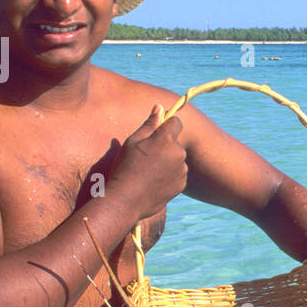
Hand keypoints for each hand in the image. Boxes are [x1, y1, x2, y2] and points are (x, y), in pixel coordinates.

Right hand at [105, 105, 187, 220]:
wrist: (126, 200)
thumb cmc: (125, 168)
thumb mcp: (133, 142)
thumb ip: (149, 124)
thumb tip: (159, 107)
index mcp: (166, 139)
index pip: (176, 122)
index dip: (166, 126)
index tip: (156, 134)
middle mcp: (179, 153)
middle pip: (175, 142)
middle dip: (165, 146)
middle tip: (146, 157)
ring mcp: (182, 170)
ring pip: (177, 158)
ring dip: (168, 161)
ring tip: (148, 171)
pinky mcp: (181, 184)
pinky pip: (178, 173)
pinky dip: (169, 175)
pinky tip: (153, 181)